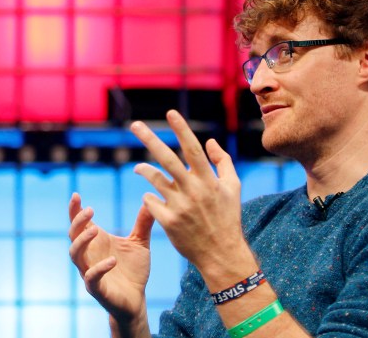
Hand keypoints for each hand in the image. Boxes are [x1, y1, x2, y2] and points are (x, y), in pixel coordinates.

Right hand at [68, 192, 154, 329]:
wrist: (136, 300)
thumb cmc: (133, 271)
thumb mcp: (139, 243)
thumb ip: (142, 223)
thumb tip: (150, 200)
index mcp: (96, 243)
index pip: (79, 223)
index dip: (74, 210)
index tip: (76, 194)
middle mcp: (89, 255)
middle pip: (73, 235)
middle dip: (78, 222)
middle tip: (90, 210)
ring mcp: (90, 272)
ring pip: (75, 255)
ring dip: (82, 241)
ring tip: (96, 230)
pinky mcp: (97, 289)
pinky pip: (91, 277)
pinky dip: (99, 268)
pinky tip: (112, 260)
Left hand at [130, 110, 250, 275]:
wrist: (221, 254)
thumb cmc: (228, 217)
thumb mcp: (233, 187)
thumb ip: (223, 161)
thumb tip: (209, 141)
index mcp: (209, 180)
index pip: (192, 149)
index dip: (181, 130)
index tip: (170, 113)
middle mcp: (193, 190)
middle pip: (167, 159)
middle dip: (149, 139)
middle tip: (134, 125)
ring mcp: (179, 206)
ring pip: (154, 179)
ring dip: (143, 170)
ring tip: (137, 167)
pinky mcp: (168, 221)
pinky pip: (150, 201)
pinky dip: (149, 196)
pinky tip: (152, 198)